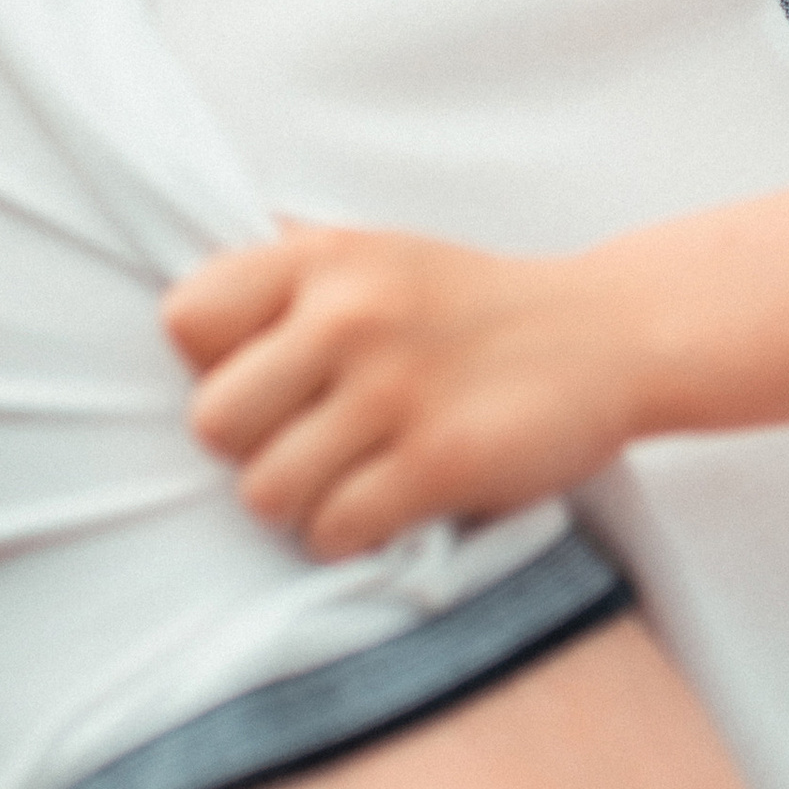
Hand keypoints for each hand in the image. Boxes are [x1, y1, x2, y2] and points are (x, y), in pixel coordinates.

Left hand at [164, 227, 642, 556]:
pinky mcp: (440, 461)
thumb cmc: (467, 308)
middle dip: (257, 446)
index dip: (216, 364)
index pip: (186, 321)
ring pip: (265, 493)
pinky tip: (395, 499)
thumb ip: (282, 279)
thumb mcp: (374, 256)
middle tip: (317, 436)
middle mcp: (353, 313)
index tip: (274, 373)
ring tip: (358, 472)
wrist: (610, 333)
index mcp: (326, 257)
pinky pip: (333, 532)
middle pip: (213, 425)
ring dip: (306, 500)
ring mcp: (397, 388)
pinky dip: (354, 532)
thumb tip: (177, 326)